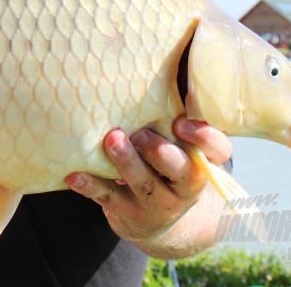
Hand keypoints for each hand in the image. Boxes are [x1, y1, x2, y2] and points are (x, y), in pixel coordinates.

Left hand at [65, 117, 232, 244]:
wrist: (158, 217)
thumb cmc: (166, 164)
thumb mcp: (180, 146)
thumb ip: (172, 117)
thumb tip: (145, 71)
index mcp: (201, 161)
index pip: (217, 149)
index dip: (203, 136)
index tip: (181, 122)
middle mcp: (185, 186)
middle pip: (180, 170)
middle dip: (160, 152)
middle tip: (140, 134)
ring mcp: (157, 203)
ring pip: (144, 184)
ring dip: (127, 162)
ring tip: (111, 140)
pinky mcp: (129, 213)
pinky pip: (108, 198)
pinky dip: (90, 186)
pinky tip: (73, 175)